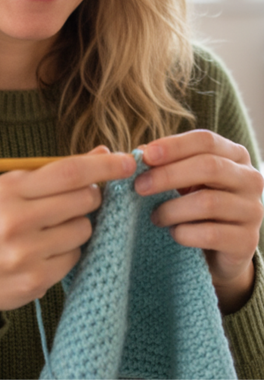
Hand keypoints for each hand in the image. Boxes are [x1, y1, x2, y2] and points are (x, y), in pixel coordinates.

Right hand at [0, 147, 135, 325]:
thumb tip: (102, 152)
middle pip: (84, 199)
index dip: (103, 166)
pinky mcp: (35, 280)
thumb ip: (54, 172)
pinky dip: (69, 252)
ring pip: (84, 229)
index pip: (68, 171)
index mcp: (9, 189)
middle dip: (92, 197)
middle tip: (79, 200)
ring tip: (55, 229)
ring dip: (80, 226)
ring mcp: (26, 252)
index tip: (127, 162)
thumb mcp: (10, 190)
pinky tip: (47, 251)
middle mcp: (16, 219)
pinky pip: (75, 257)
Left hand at [135, 130, 263, 312]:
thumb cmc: (197, 205)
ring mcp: (252, 210)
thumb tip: (140, 152)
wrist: (220, 251)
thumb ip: (165, 163)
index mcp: (235, 155)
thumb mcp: (184, 179)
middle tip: (140, 186)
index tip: (145, 155)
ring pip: (208, 202)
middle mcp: (250, 179)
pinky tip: (174, 234)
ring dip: (172, 209)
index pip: (206, 140)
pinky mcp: (247, 241)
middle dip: (168, 175)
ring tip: (155, 216)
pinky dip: (185, 234)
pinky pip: (211, 234)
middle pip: (209, 167)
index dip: (174, 146)